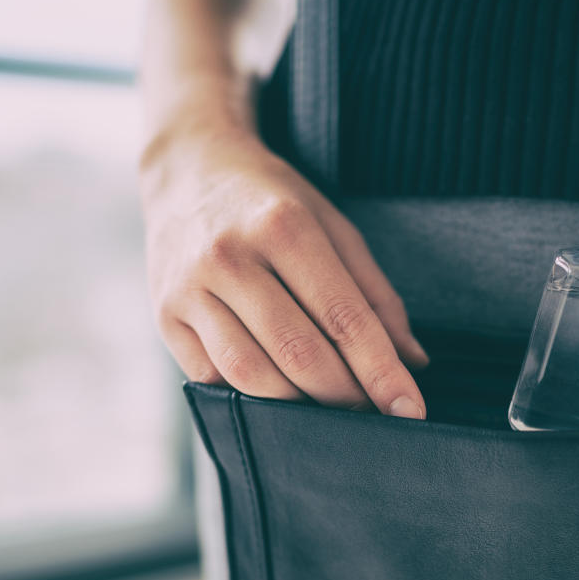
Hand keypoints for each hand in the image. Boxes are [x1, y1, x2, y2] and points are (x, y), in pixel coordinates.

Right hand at [139, 115, 429, 416]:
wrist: (188, 169)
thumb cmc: (273, 203)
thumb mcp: (335, 227)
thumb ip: (376, 295)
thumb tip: (413, 361)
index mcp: (284, 227)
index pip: (344, 319)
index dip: (381, 372)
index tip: (410, 409)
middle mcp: (230, 257)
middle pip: (299, 355)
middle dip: (345, 396)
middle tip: (372, 410)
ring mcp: (190, 290)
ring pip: (252, 377)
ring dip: (299, 406)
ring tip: (328, 404)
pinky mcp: (165, 317)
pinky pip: (214, 379)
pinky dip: (253, 397)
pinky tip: (279, 390)